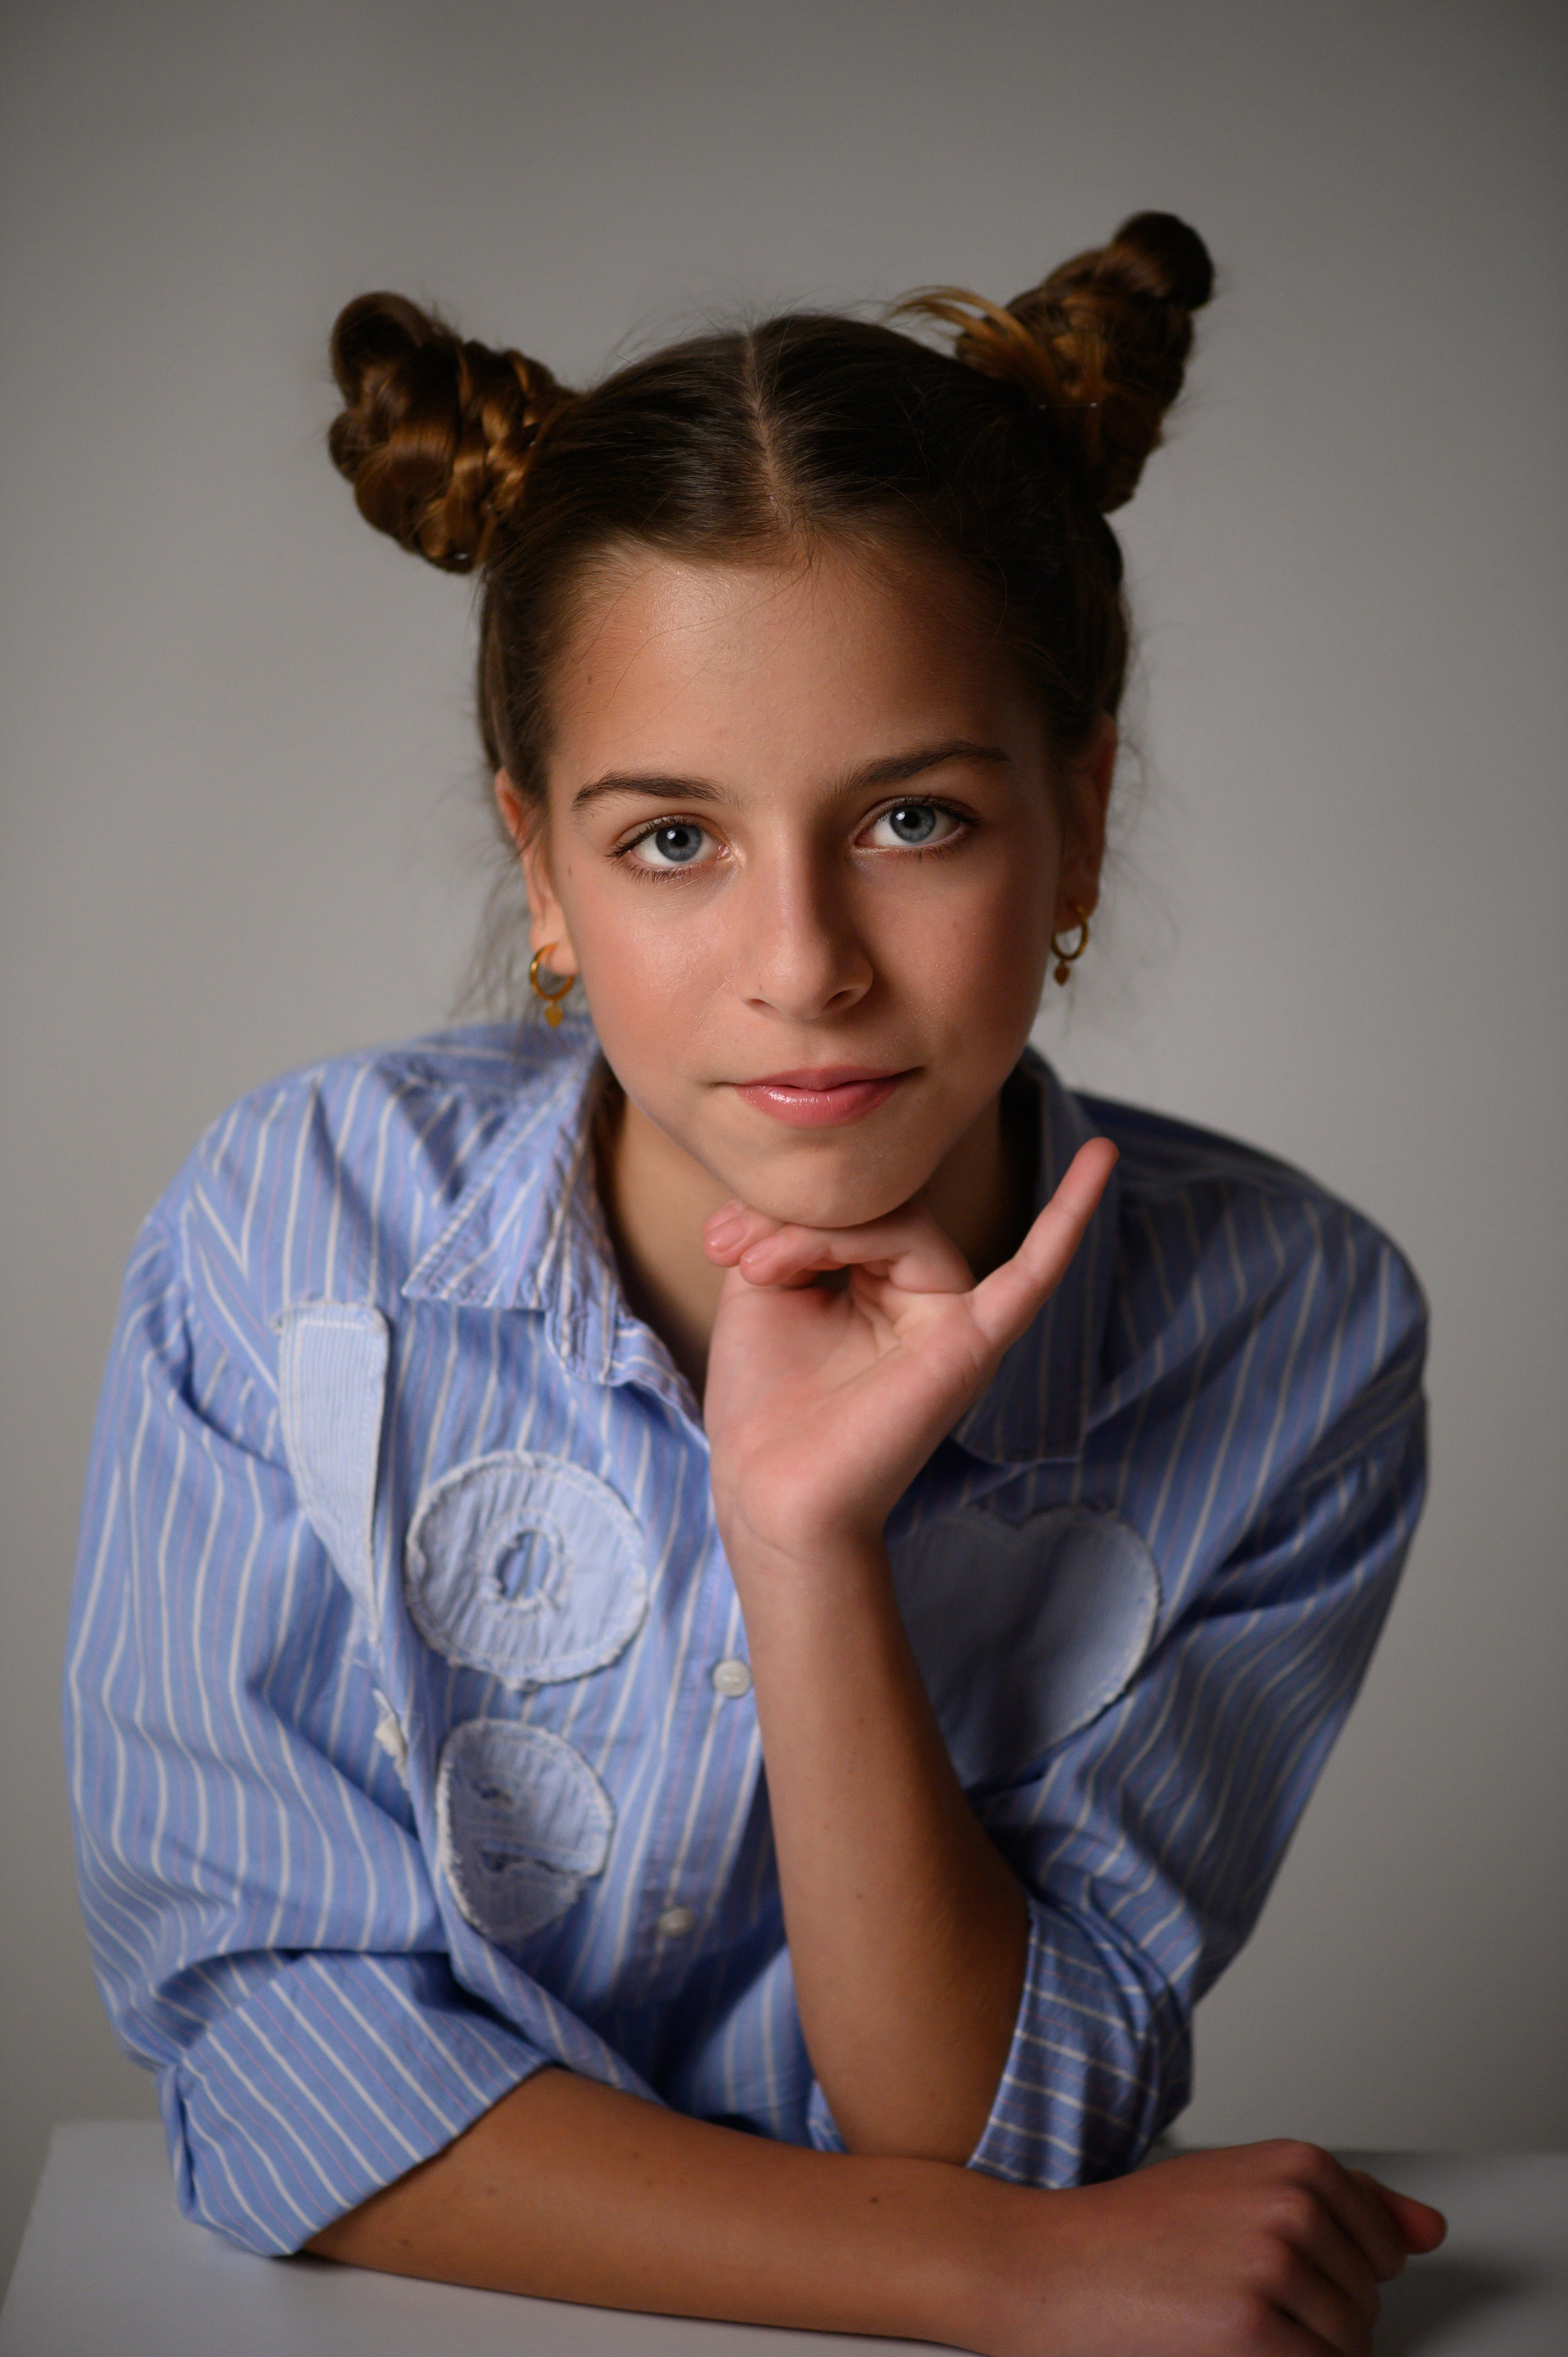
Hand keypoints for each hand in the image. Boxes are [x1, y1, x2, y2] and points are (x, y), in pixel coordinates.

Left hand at [701, 1138, 1116, 1564]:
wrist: (771, 1496)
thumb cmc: (767, 1403)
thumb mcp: (763, 1289)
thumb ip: (790, 1226)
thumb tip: (811, 1190)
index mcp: (884, 1284)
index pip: (852, 1207)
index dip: (784, 1207)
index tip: (719, 1237)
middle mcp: (929, 1296)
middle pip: (877, 1207)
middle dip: (795, 1218)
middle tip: (730, 1250)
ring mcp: (955, 1317)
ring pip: (899, 1224)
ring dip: (814, 1235)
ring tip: (758, 1270)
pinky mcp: (972, 1343)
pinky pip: (1032, 1275)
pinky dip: (1068, 1216)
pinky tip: (1100, 1159)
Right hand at [959, 2140, 1446, 2356]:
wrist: (1048, 2267)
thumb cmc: (1134, 2233)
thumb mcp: (1241, 2188)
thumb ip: (1346, 2203)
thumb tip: (1428, 2232)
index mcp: (1296, 2164)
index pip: (1384, 2248)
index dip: (1330, 2272)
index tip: (1271, 2267)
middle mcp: (1294, 2207)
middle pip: (1366, 2303)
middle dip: (1312, 2314)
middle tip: (1228, 2292)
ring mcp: (1275, 2268)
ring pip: (1347, 2349)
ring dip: (1295, 2351)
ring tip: (1221, 2320)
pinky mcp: (1254, 2333)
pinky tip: (1221, 2343)